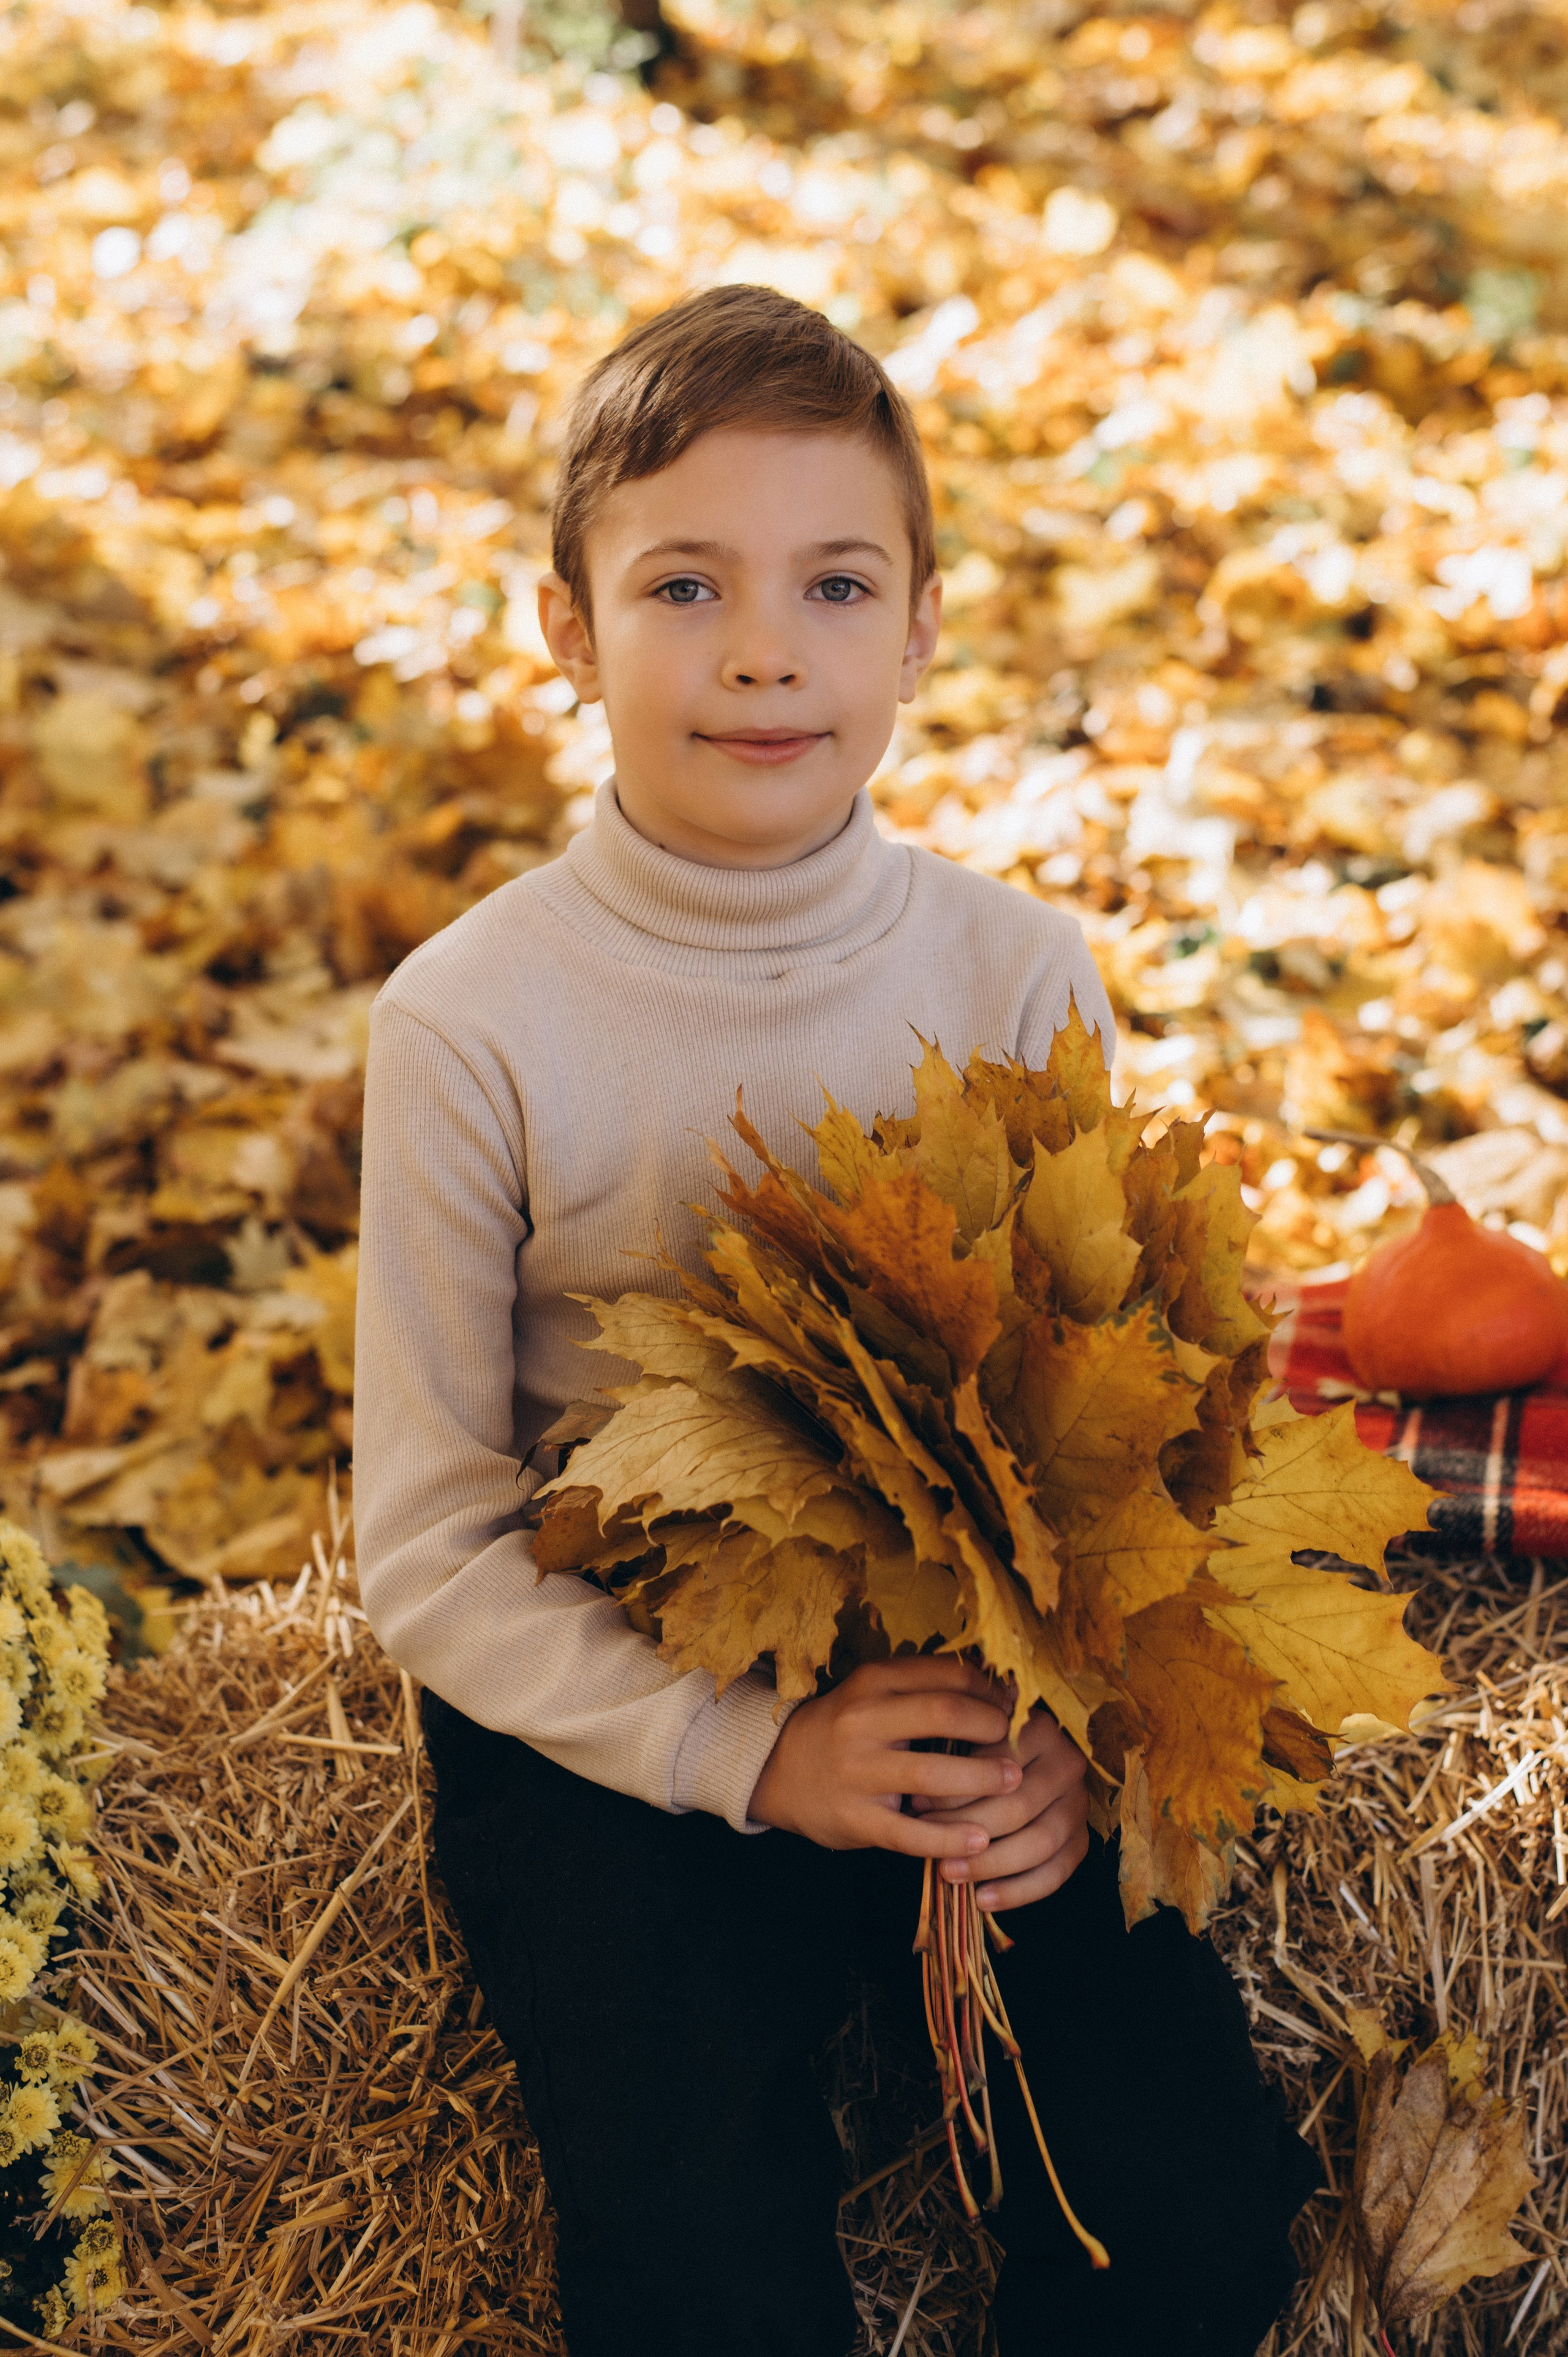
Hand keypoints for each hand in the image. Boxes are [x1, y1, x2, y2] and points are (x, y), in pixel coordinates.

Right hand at [747, 1658, 1019, 1861]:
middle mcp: (862, 1721)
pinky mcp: (855, 1819)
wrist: (779, 1772)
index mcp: (872, 1682)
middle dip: (992, 1727)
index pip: (945, 1674)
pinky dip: (950, 1838)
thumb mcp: (873, 1695)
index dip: (989, 1689)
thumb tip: (998, 1686)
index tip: (1012, 1704)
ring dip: (982, 1779)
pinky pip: (911, 1834)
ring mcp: (857, 1772)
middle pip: (944, 1713)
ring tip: (1014, 1783)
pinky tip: (980, 1840)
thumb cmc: (844, 1730)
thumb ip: (923, 1688)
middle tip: (1017, 1742)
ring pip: (932, 1773)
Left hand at [909, 1706, 1088, 1912]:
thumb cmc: (979, 1748)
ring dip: (989, 1864)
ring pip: (1038, 1843)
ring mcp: (1079, 1804)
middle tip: (927, 1842)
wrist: (1024, 1763)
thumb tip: (916, 1798)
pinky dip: (1018, 1891)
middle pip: (1017, 1807)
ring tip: (948, 1872)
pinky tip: (982, 1899)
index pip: (996, 1766)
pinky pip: (1056, 1873)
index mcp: (1040, 1729)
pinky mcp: (1081, 1839)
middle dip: (967, 1829)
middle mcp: (1068, 1764)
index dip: (953, 1791)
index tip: (917, 1805)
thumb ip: (953, 1753)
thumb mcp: (967, 1735)